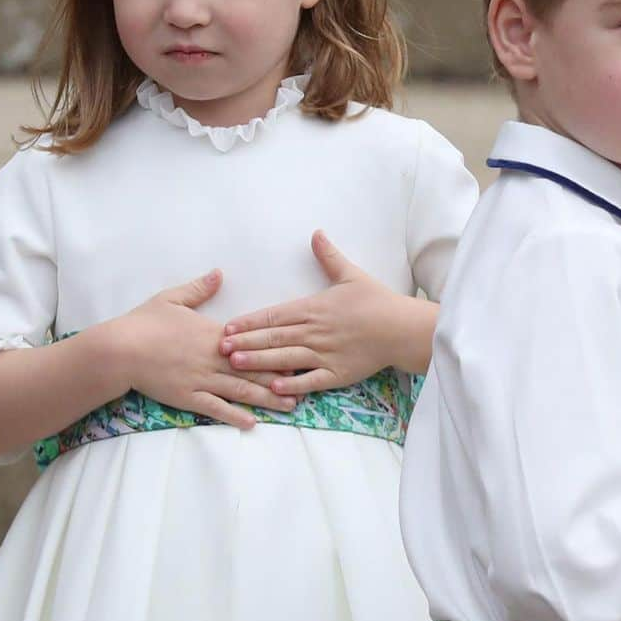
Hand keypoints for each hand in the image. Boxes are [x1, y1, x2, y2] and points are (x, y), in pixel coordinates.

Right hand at [108, 270, 295, 430]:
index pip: (252, 342)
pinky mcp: (188, 397)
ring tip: (290, 406)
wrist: (119, 349)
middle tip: (308, 384)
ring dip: (267, 399)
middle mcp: (213, 358)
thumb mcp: (172, 298)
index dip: (277, 348)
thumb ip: (199, 288)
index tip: (300, 351)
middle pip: (254, 369)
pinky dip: (234, 416)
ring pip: (240, 391)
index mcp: (213, 334)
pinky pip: (215, 408)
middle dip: (282, 378)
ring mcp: (201, 380)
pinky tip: (251, 423)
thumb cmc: (144, 322)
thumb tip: (219, 273)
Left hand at [220, 231, 424, 395]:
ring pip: (285, 358)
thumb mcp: (351, 275)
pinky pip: (310, 381)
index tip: (228, 326)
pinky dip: (292, 384)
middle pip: (273, 338)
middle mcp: (314, 332)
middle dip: (245, 342)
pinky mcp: (337, 374)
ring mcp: (324, 354)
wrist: (402, 328)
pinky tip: (274, 387)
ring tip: (236, 364)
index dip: (249, 322)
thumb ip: (329, 256)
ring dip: (259, 361)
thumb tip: (316, 233)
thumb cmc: (376, 301)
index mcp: (313, 308)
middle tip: (219, 347)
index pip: (274, 315)